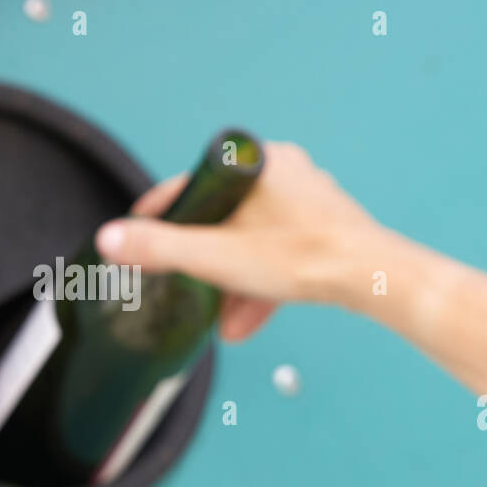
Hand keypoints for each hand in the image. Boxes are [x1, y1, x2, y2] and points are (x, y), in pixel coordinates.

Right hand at [94, 141, 382, 340]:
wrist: (372, 278)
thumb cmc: (304, 257)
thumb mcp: (217, 256)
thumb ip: (161, 250)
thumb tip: (113, 241)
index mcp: (254, 164)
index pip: (191, 187)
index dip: (159, 215)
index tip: (136, 234)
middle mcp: (284, 172)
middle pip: (225, 220)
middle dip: (203, 265)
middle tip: (180, 290)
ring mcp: (310, 202)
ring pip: (256, 243)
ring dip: (233, 284)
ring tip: (218, 323)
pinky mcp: (329, 231)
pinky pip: (284, 256)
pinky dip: (263, 286)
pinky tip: (246, 321)